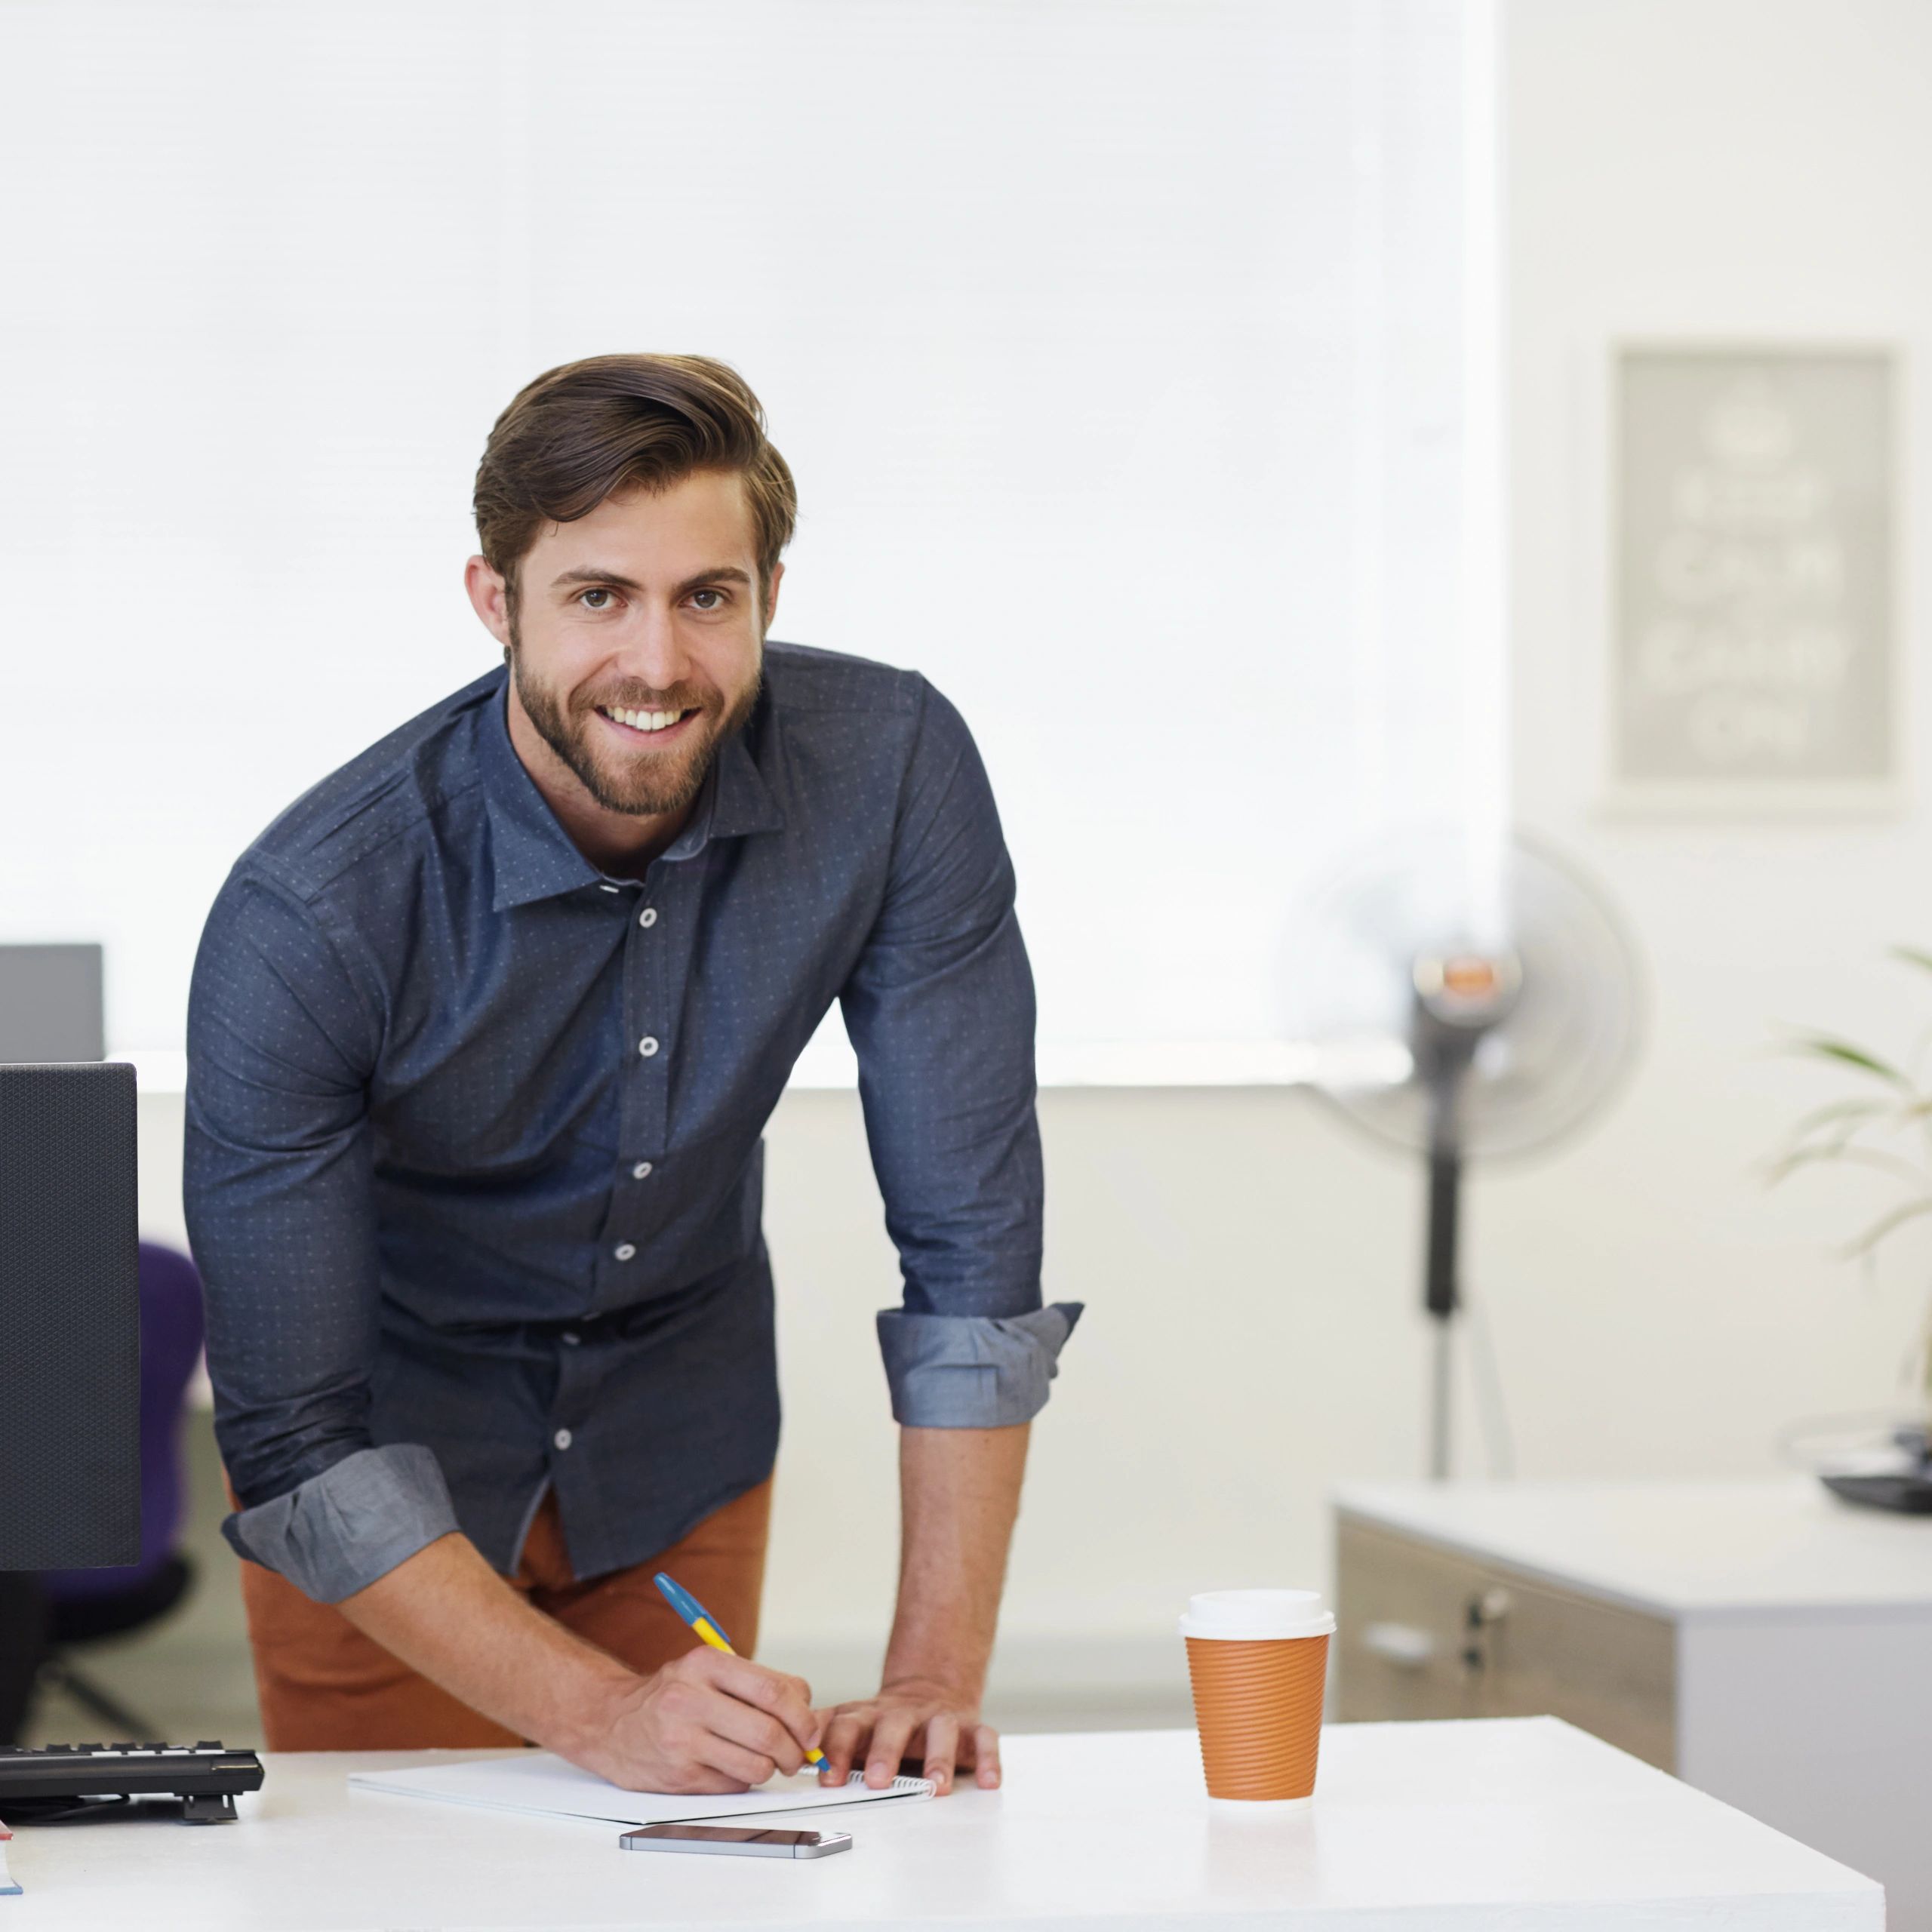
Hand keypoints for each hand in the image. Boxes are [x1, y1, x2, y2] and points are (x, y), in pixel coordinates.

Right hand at [566, 1647, 820, 1793]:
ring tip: (765, 1761)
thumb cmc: (672, 1694)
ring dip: (772, 1769)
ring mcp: (681, 1741)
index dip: (803, 1715)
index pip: (773, 1690)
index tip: (811, 1729)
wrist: (610, 1721)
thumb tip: (810, 1713)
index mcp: (705, 1663)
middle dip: (795, 1750)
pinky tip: (730, 1766)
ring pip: (755, 1766)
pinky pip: (732, 1786)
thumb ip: (759, 1684)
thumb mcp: (709, 1669)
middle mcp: (690, 1699)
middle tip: (798, 1755)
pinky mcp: (677, 1776)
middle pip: (768, 1732)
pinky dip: (743, 1781)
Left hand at [815, 1676, 999, 1794]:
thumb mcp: (848, 1723)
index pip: (848, 1727)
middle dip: (885, 1753)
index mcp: (868, 1716)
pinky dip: (988, 1758)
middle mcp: (903, 1714)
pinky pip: (984, 1738)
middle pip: (893, 1727)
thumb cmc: (881, 1722)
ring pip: (941, 1731)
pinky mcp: (971, 1728)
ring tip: (937, 1786)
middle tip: (879, 1780)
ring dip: (938, 1758)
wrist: (928, 1690)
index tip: (828, 1778)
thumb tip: (782, 1752)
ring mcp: (939, 1719)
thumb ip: (820, 1735)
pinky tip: (989, 1781)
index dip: (837, 1752)